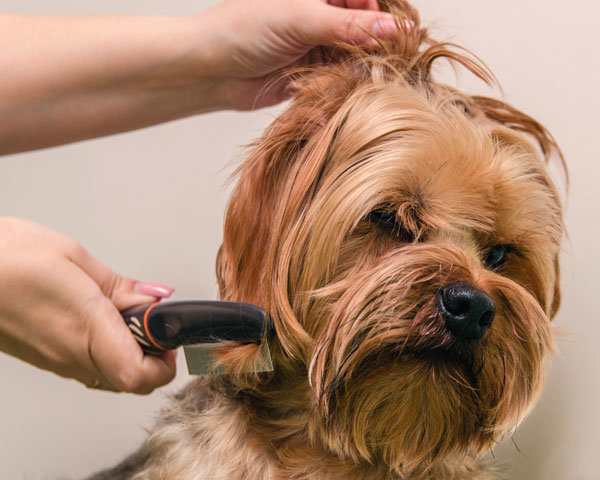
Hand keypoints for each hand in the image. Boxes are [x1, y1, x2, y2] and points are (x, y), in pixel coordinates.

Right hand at [0, 217, 175, 393]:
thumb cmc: (7, 257)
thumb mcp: (75, 258)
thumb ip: (120, 286)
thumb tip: (156, 298)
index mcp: (85, 327)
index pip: (140, 375)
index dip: (166, 363)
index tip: (171, 335)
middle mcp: (70, 355)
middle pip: (131, 383)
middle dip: (155, 359)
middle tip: (154, 323)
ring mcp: (56, 361)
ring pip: (111, 378)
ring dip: (133, 355)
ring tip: (128, 316)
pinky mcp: (45, 359)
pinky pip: (90, 369)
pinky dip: (110, 352)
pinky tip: (104, 320)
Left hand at [197, 0, 402, 108]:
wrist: (211, 69)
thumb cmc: (243, 29)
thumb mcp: (300, 19)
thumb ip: (348, 26)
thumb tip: (393, 28)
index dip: (382, 12)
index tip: (398, 33)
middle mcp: (321, 12)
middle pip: (365, 23)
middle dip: (376, 40)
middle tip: (387, 58)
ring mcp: (318, 41)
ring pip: (356, 51)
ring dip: (364, 64)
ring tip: (372, 75)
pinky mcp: (313, 70)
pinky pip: (341, 74)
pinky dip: (349, 81)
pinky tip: (354, 86)